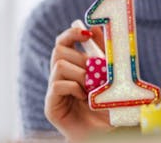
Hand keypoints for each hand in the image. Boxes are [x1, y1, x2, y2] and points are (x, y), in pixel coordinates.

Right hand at [46, 25, 109, 139]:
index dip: (72, 33)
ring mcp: (53, 91)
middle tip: (96, 71)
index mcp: (71, 66)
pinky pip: (57, 85)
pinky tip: (83, 98)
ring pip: (58, 65)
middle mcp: (59, 77)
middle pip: (58, 50)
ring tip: (92, 87)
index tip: (86, 33)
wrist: (103, 134)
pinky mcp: (51, 106)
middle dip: (81, 57)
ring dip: (80, 74)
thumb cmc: (106, 107)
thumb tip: (96, 27)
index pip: (64, 41)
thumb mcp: (109, 77)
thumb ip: (103, 54)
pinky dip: (73, 88)